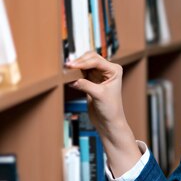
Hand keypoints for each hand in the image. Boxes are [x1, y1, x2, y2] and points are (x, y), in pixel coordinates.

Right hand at [65, 52, 140, 175]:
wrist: (109, 121)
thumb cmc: (110, 109)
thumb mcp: (98, 95)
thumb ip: (85, 85)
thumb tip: (72, 79)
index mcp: (114, 70)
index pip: (96, 61)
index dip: (82, 62)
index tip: (71, 66)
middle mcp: (108, 70)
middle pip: (90, 58)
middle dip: (79, 62)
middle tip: (67, 67)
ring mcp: (99, 75)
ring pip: (84, 64)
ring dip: (76, 66)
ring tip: (66, 71)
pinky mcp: (91, 81)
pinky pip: (81, 73)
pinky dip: (74, 73)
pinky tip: (68, 76)